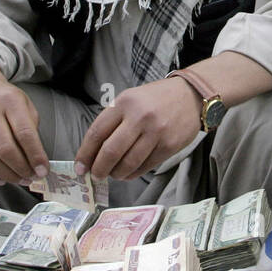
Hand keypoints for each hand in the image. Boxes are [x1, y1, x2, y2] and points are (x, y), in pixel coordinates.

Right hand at [0, 55, 48, 186]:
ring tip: (19, 179)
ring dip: (7, 176)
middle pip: (5, 149)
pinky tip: (0, 179)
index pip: (24, 133)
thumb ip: (32, 131)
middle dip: (22, 169)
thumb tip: (37, 163)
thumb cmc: (7, 102)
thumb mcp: (26, 106)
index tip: (43, 170)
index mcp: (9, 101)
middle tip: (31, 177)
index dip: (35, 156)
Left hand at [75, 77, 201, 180]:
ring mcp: (156, 132)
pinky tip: (128, 173)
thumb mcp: (131, 99)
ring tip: (113, 174)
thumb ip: (113, 121)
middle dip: (99, 169)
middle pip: (111, 151)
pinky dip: (133, 173)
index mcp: (124, 103)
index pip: (97, 132)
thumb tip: (93, 152)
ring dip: (116, 174)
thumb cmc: (156, 99)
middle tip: (96, 175)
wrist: (191, 95)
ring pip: (128, 163)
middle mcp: (139, 117)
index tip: (80, 167)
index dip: (86, 153)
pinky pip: (145, 166)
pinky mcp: (169, 145)